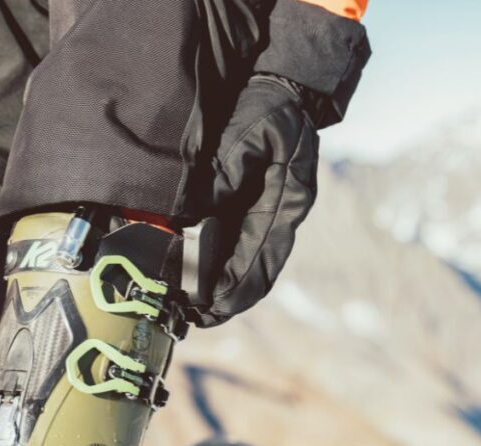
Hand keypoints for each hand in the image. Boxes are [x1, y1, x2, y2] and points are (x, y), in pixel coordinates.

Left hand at [194, 74, 319, 326]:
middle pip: (258, 273)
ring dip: (225, 293)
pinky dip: (222, 271)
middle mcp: (281, 217)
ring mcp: (271, 217)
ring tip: (194, 313)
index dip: (234, 285)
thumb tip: (198, 208)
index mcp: (286, 202)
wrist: (282, 91)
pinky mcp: (256, 213)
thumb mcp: (249, 129)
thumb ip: (227, 167)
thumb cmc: (267, 109)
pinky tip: (197, 282)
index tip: (208, 305)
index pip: (261, 257)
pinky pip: (241, 251)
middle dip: (228, 301)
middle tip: (195, 320)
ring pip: (251, 268)